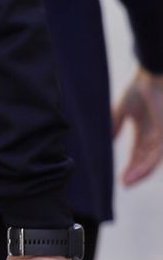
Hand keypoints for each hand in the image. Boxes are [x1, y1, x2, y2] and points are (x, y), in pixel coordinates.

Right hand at [112, 67, 162, 186]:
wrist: (150, 75)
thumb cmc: (139, 88)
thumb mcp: (121, 109)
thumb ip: (113, 125)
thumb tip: (103, 141)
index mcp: (146, 130)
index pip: (138, 154)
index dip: (130, 166)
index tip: (119, 178)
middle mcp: (155, 136)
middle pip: (146, 160)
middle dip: (134, 172)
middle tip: (122, 184)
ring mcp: (162, 136)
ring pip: (152, 160)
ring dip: (140, 172)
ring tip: (127, 182)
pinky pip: (156, 155)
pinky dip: (145, 165)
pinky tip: (135, 172)